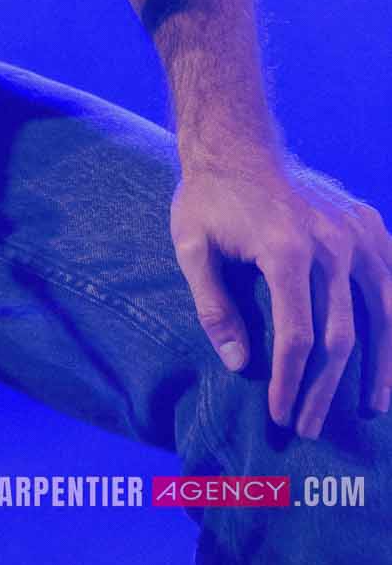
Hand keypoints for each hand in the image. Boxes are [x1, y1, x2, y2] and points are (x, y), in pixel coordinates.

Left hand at [170, 151, 391, 436]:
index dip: (290, 382)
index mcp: (286, 250)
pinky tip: (391, 349)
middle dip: (325, 389)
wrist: (237, 138)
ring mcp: (356, 231)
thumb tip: (239, 364)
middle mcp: (331, 243)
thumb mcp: (192, 246)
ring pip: (384, 313)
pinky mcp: (369, 222)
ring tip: (372, 407)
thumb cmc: (209, 196)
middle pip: (340, 335)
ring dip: (380, 366)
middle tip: (309, 426)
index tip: (281, 414)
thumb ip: (214, 307)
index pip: (297, 337)